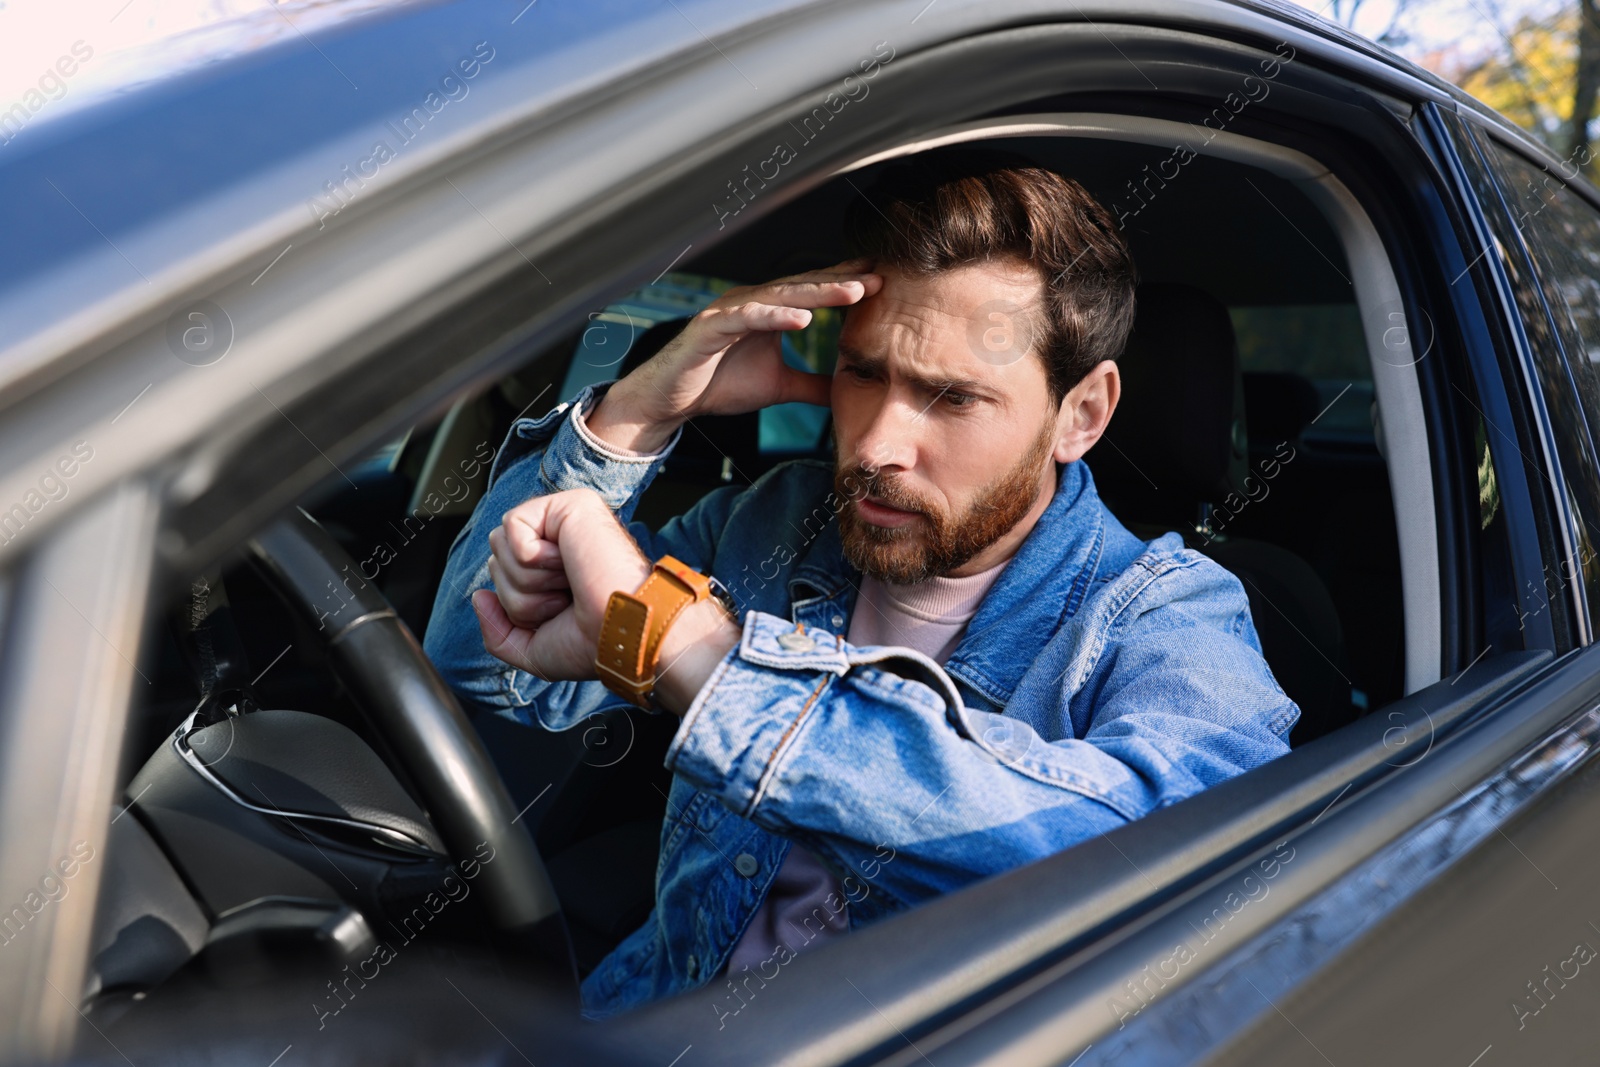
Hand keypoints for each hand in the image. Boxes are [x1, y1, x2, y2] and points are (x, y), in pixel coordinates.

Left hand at [471, 488, 738, 712]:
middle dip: (521, 595)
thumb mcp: (533, 650)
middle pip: (496, 561)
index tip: (562, 615)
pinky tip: (568, 563)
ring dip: (529, 580)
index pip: (502, 576)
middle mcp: (560, 542)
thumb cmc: (593, 644)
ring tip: (570, 582)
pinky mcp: (569, 505)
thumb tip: (478, 596)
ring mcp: (565, 520)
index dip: (519, 606)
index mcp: (554, 571)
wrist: (624, 633)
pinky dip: (533, 557)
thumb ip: (498, 631)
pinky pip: (513, 527)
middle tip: (566, 599)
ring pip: (500, 546)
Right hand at [587, 259, 882, 451]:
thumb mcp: (779, 387)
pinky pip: (747, 317)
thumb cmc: (718, 385)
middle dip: (843, 282)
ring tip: (853, 292)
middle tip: (880, 278)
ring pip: (781, 297)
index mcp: (768, 311)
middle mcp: (751, 303)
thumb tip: (848, 392)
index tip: (884, 283)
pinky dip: (774, 316)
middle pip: (804, 288)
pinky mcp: (711, 328)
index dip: (847, 286)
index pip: (814, 294)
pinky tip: (802, 317)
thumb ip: (813, 385)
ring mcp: (730, 311)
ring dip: (818, 293)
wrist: (671, 401)